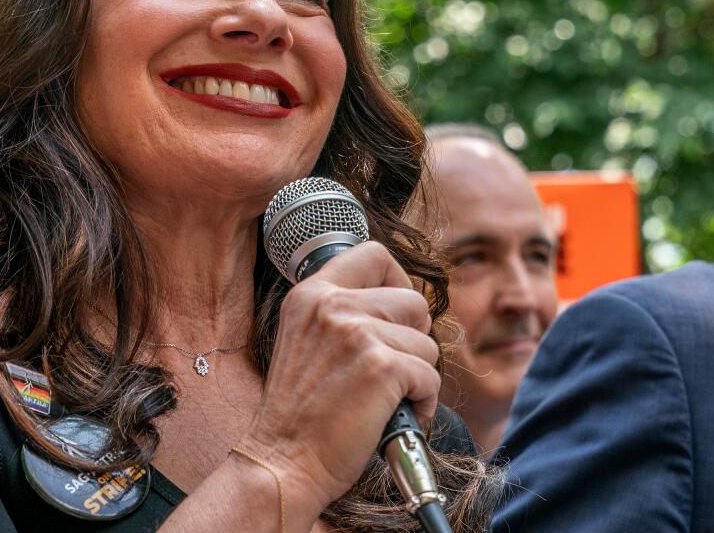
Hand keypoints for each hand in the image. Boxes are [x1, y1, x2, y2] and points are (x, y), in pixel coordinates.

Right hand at [239, 242, 439, 513]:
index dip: (398, 281)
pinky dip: (423, 402)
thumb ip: (339, 314)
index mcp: (311, 294)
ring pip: (427, 343)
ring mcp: (356, 333)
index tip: (396, 314)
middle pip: (412, 300)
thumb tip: (397, 305)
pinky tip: (393, 416)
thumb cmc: (299, 413)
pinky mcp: (382, 367)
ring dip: (417, 376)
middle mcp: (332, 305)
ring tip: (386, 399)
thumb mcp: (304, 340)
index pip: (373, 254)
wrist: (283, 459)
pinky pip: (430, 377)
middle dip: (413, 340)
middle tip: (390, 370)